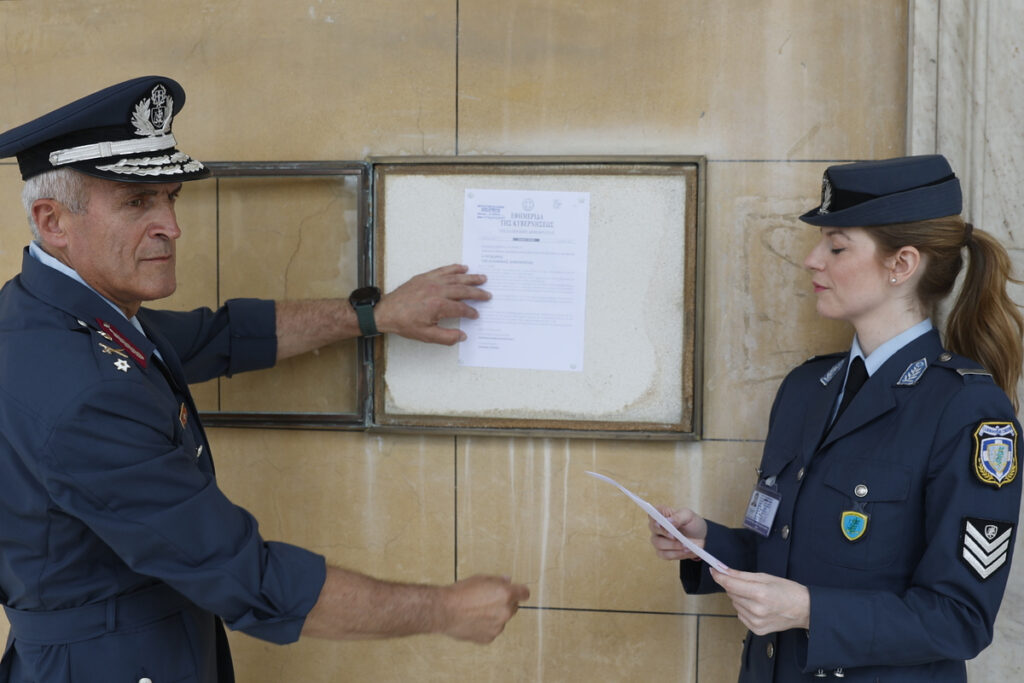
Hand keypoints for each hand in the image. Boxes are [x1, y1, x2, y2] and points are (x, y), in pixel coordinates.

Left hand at [374, 264, 490, 344]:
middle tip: (488, 294)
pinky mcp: (424, 277)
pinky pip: (443, 270)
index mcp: (438, 306)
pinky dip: (454, 268)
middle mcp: (436, 290)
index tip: (475, 315)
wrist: (386, 312)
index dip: (470, 312)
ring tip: (482, 278)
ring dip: (470, 278)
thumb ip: (447, 337)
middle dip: (477, 292)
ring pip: (455, 277)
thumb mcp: (426, 335)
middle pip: (463, 290)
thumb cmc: (404, 323)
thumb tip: (462, 336)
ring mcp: (430, 281)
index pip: (461, 308)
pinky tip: (462, 268)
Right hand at [440, 575, 530, 643]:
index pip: (525, 593)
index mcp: (506, 595)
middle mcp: (505, 612)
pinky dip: (486, 626)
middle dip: (504, 603)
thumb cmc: (460, 593)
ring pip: (501, 619)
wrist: (444, 610)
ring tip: (476, 611)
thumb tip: (507, 581)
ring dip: (494, 615)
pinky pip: (492, 630)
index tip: (516, 591)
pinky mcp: (489, 638)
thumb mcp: (480, 579)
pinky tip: (473, 620)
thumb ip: (497, 581)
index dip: (519, 591)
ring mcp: (498, 627)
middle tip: (488, 599)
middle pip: (513, 607)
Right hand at [648, 506, 707, 560]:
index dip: (655, 519)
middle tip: (676, 537)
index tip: (663, 523)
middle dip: (665, 533)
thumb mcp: (689, 516)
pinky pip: (665, 555)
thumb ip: (679, 516)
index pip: (652, 514)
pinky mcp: (662, 552)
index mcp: (661, 514)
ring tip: (687, 546)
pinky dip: (677, 554)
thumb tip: (669, 521)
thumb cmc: (691, 523)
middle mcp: (656, 527)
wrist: (700, 538)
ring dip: (674, 546)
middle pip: (654, 529)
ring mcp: (657, 540)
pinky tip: (686, 551)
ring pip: (659, 543)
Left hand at [710, 568, 809, 634]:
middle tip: (749, 584)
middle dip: (734, 586)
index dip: (719, 576)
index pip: (730, 585)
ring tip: (757, 597)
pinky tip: (758, 607)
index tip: (713, 569)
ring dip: (740, 598)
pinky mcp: (757, 630)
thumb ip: (741, 575)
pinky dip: (745, 609)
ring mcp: (756, 622)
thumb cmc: (788, 590)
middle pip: (731, 594)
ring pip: (734, 604)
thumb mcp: (766, 577)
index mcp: (760, 593)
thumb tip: (723, 570)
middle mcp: (756, 610)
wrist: (804, 610)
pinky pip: (740, 615)